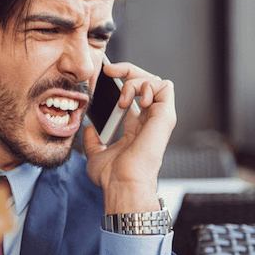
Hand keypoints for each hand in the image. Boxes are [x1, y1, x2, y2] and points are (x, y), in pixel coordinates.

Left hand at [84, 62, 176, 214]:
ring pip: (155, 81)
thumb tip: (89, 130)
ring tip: (122, 98)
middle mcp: (149, 121)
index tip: (105, 74)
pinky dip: (148, 85)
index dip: (122, 80)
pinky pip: (165, 86)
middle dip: (128, 70)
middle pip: (146, 83)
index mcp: (136, 128)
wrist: (122, 184)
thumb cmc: (113, 178)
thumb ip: (93, 141)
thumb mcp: (96, 155)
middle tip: (110, 70)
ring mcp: (158, 118)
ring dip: (135, 80)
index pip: (134, 95)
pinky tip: (135, 99)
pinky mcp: (165, 116)